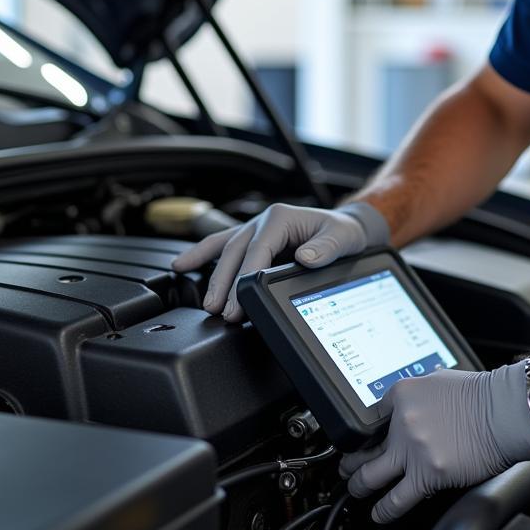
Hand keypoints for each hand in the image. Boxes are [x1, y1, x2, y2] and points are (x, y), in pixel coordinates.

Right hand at [170, 201, 388, 321]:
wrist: (347, 227)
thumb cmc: (344, 232)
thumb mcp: (342, 237)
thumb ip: (325, 248)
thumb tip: (305, 258)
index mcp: (280, 218)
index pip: (256, 251)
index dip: (245, 277)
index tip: (238, 301)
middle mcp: (262, 221)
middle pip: (235, 254)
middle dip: (224, 284)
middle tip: (219, 310)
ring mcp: (254, 230)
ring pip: (224, 252)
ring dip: (212, 278)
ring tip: (206, 303)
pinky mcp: (251, 240)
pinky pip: (221, 247)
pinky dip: (201, 255)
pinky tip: (182, 265)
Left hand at [339, 361, 529, 523]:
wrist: (505, 412)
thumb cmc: (483, 395)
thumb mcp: (440, 379)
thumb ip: (421, 390)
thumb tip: (417, 401)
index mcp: (403, 394)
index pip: (373, 415)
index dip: (366, 432)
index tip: (364, 440)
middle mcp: (402, 420)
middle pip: (365, 446)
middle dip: (351, 460)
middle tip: (346, 466)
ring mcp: (413, 449)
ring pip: (372, 475)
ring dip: (358, 484)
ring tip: (354, 489)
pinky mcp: (428, 474)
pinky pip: (398, 498)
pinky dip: (383, 509)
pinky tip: (377, 513)